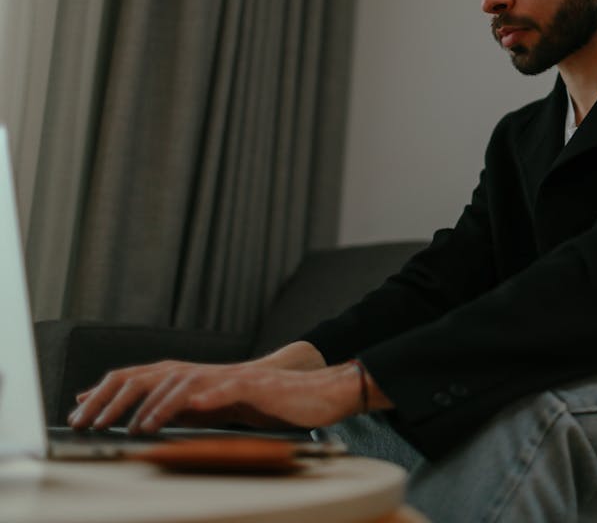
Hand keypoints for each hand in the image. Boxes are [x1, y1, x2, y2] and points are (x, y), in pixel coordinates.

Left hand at [69, 360, 363, 433]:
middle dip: (117, 399)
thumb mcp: (216, 408)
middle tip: (92, 422)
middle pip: (152, 377)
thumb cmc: (267, 403)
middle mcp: (207, 373)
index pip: (141, 379)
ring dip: (158, 405)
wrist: (314, 394)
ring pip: (185, 384)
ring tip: (139, 426)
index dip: (108, 392)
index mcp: (194, 379)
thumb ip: (181, 408)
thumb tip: (141, 417)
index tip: (80, 411)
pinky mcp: (254, 386)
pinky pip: (226, 389)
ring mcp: (230, 377)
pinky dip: (207, 397)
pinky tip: (192, 407)